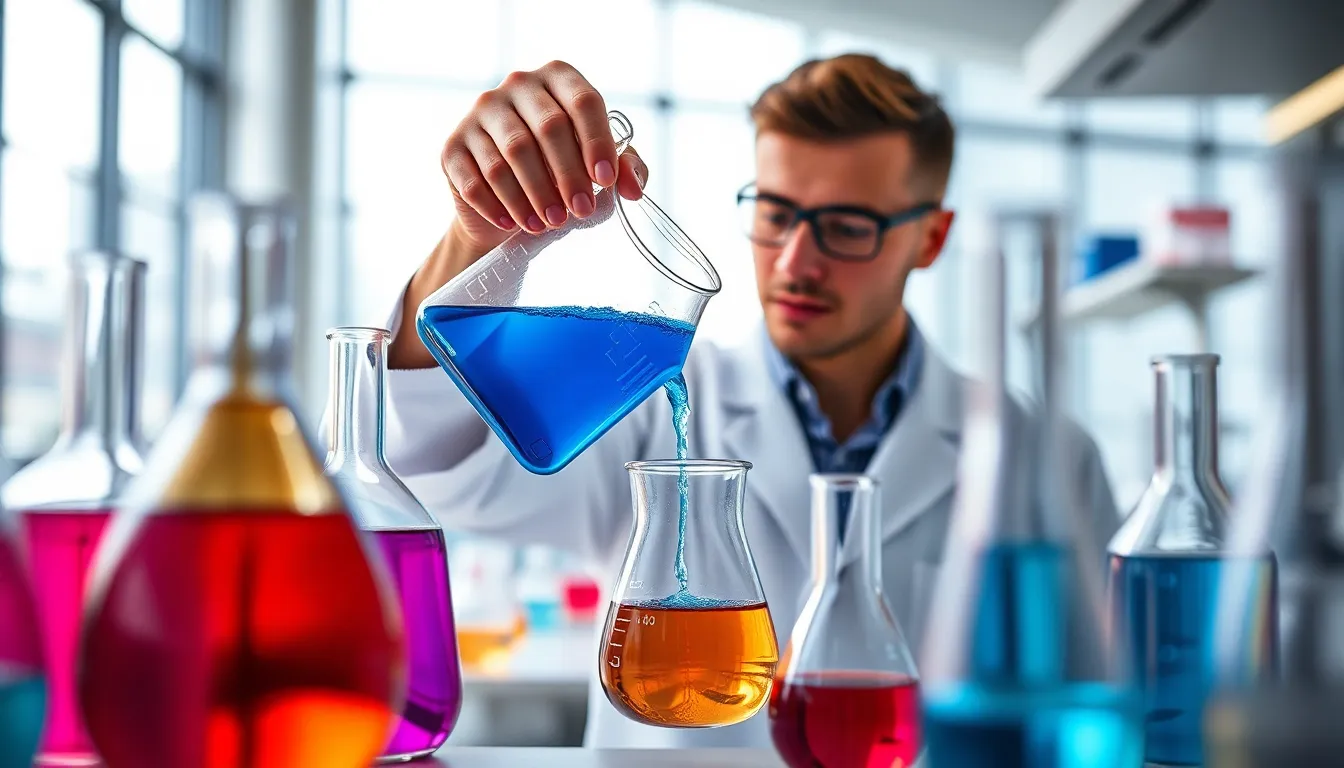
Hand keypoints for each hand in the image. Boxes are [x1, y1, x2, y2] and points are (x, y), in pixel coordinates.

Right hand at [391, 61, 647, 369]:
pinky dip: (497, 205)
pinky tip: (512, 224)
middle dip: (568, 175)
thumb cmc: (564, 175)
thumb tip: (630, 187)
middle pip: (547, 128)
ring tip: (551, 224)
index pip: (583, 102)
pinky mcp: (452, 147)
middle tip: (581, 210)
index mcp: (558, 78)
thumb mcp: (600, 170)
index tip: (605, 182)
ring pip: (511, 154)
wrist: (510, 206)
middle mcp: (517, 86)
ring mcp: (480, 113)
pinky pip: (475, 178)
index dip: (597, 143)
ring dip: (535, 195)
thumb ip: (626, 171)